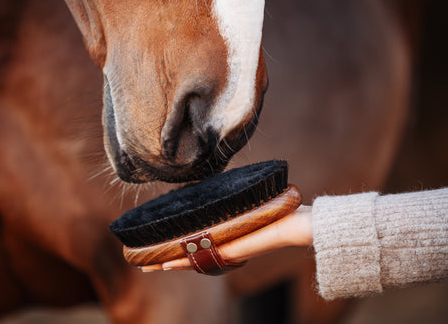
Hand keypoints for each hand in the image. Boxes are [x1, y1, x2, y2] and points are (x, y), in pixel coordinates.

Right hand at [139, 205, 312, 271]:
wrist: (300, 223)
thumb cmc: (284, 210)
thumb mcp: (258, 199)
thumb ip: (245, 195)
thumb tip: (238, 181)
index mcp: (229, 233)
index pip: (198, 242)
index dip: (180, 246)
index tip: (162, 247)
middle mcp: (224, 244)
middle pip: (190, 255)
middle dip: (167, 259)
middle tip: (147, 264)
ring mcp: (226, 249)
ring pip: (191, 259)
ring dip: (168, 262)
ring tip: (148, 266)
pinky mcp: (231, 249)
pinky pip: (202, 258)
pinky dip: (182, 262)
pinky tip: (164, 263)